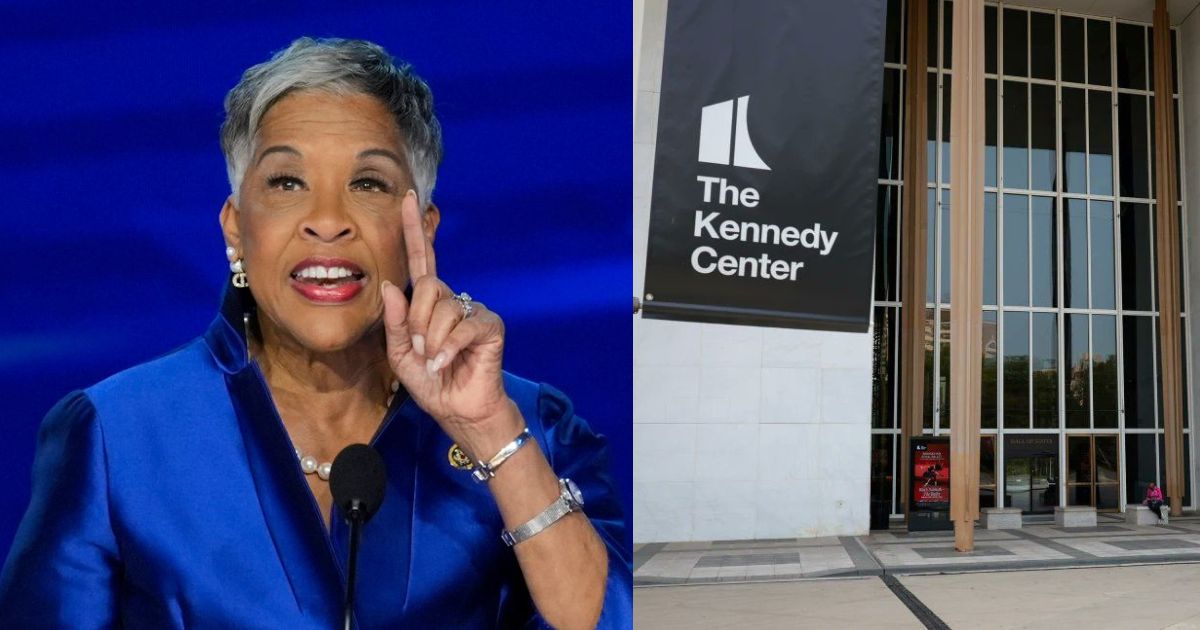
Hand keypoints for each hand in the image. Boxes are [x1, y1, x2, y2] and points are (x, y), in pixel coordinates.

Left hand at [381, 194, 519, 459]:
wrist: (458, 409)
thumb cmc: (431, 382)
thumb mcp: (399, 355)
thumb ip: (392, 322)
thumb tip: (390, 285)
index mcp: (427, 303)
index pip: (420, 259)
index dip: (414, 229)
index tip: (409, 197)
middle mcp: (451, 299)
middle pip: (427, 287)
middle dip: (415, 323)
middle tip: (420, 351)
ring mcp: (472, 310)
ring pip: (442, 309)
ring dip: (431, 341)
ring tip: (436, 361)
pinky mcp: (490, 325)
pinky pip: (462, 326)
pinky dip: (449, 348)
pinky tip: (447, 363)